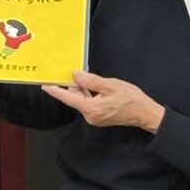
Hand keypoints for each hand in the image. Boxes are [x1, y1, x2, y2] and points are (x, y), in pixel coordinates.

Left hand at [42, 70, 164, 131]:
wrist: (145, 113)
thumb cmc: (131, 99)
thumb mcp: (111, 85)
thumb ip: (92, 81)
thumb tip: (76, 75)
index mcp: (91, 108)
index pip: (69, 98)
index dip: (56, 91)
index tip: (44, 85)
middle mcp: (90, 115)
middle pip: (75, 98)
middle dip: (75, 86)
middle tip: (76, 72)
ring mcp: (94, 118)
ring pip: (82, 100)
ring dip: (83, 89)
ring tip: (90, 78)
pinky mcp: (99, 117)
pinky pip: (89, 103)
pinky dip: (89, 94)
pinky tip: (95, 87)